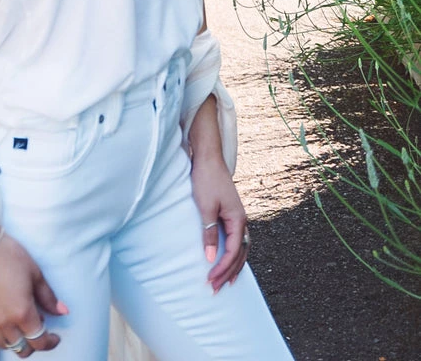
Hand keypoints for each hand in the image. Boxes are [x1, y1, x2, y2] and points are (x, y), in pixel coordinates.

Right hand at [0, 210, 68, 354]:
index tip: (55, 337)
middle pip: (22, 348)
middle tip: (37, 326)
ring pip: (4, 345)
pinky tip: (0, 319)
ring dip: (15, 339)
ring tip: (19, 321)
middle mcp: (3, 323)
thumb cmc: (8, 254)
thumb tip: (63, 311)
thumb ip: (48, 297)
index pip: (39, 342)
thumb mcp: (34, 272)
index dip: (50, 342)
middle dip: (33, 342)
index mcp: (22, 312)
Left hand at [190, 154, 249, 292]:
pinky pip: (236, 239)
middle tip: (215, 288)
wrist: (208, 158)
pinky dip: (233, 253)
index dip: (222, 268)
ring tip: (225, 281)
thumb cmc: (206, 179)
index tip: (210, 280)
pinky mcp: (231, 213)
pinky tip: (226, 258)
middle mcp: (241, 220)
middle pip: (240, 253)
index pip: (233, 252)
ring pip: (241, 247)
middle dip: (228, 272)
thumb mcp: (205, 207)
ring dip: (233, 265)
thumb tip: (210, 257)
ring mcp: (237, 216)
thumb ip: (209, 233)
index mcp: (238, 219)